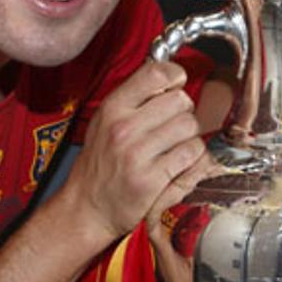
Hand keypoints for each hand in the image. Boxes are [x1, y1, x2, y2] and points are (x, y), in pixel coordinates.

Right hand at [62, 61, 207, 244]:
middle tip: (176, 123)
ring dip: (190, 136)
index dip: (175, 76)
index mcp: (112, 108)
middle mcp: (123, 128)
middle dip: (185, 111)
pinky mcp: (151, 179)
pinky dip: (194, 159)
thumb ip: (132, 100)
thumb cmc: (98, 165)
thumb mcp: (104, 122)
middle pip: (181, 100)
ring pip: (190, 127)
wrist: (87, 208)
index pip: (155, 74)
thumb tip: (168, 77)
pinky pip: (192, 155)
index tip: (177, 84)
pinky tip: (179, 163)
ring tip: (176, 145)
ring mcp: (138, 154)